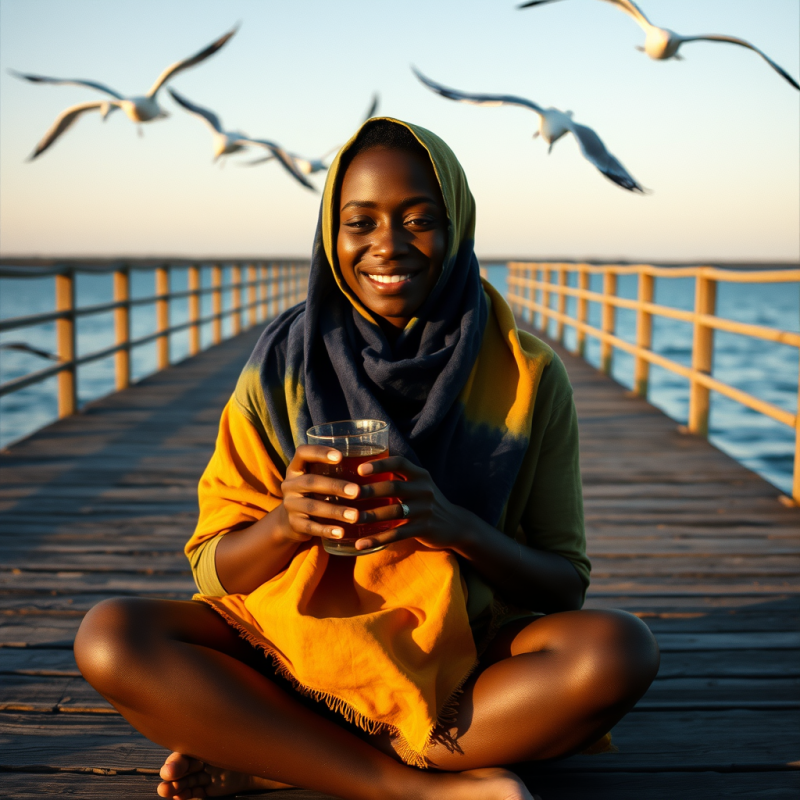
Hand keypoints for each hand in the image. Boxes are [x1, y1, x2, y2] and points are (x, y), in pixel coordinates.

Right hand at [278, 445, 361, 544]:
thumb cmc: (314, 493)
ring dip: (336, 511)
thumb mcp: (317, 478)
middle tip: (357, 491)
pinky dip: (327, 530)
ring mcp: (290, 505)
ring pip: (313, 506)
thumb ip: (334, 471)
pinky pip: (311, 527)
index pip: (302, 453)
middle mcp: (290, 485)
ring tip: (355, 516)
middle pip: (311, 482)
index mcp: (296, 468)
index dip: (319, 452)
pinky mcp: (294, 524)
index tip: (340, 456)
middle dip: (335, 486)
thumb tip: (372, 463)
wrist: (290, 522)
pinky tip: (341, 533)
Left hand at [353, 456, 470, 552]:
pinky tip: (360, 543)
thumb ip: (398, 477)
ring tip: (350, 519)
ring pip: (394, 512)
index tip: (359, 469)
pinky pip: (397, 534)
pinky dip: (377, 539)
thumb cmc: (427, 501)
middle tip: (348, 494)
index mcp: (420, 475)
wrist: (456, 524)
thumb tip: (361, 468)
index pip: (399, 463)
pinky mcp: (424, 529)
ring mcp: (425, 510)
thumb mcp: (419, 484)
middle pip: (393, 487)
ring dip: (370, 516)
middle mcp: (424, 490)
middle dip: (369, 491)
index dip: (379, 464)